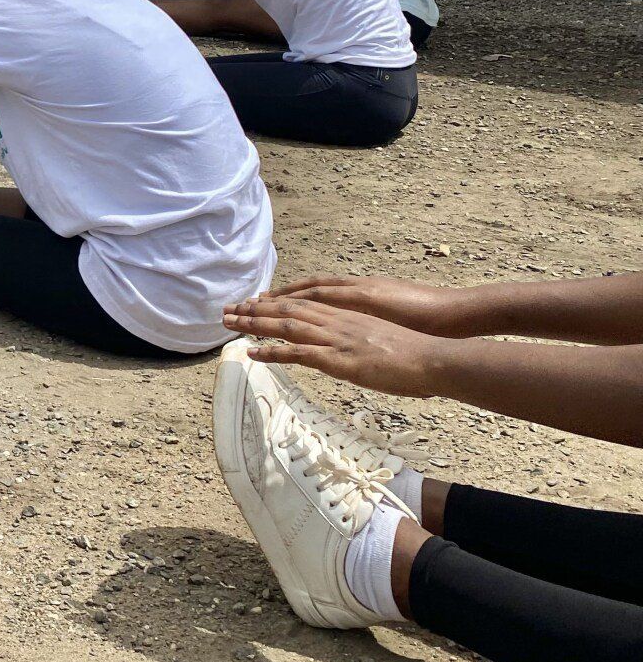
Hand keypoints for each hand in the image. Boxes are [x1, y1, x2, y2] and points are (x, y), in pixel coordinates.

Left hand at [223, 296, 446, 397]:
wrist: (435, 358)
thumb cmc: (417, 354)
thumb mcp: (382, 340)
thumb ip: (363, 340)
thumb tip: (354, 349)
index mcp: (348, 315)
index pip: (304, 303)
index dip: (276, 302)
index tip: (253, 302)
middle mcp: (337, 321)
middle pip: (288, 309)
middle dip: (255, 308)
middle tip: (227, 309)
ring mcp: (337, 339)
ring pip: (286, 325)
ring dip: (253, 324)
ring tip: (227, 322)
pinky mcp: (339, 359)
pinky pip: (298, 353)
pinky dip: (271, 352)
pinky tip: (251, 352)